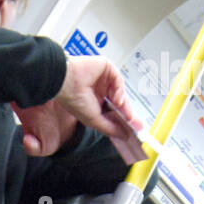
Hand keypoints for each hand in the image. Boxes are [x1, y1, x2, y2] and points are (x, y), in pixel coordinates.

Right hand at [13, 56, 141, 156]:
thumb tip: (125, 136)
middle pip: (120, 101)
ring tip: (126, 115)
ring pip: (120, 91)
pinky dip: (120, 90)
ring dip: (124, 104)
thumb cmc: (74, 101)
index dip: (123, 120)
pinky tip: (117, 100)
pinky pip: (118, 79)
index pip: (114, 111)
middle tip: (137, 124)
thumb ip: (110, 128)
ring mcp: (104, 78)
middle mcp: (101, 90)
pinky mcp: (106, 67)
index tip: (133, 130)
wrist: (66, 83)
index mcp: (96, 102)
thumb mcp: (94, 120)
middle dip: (128, 113)